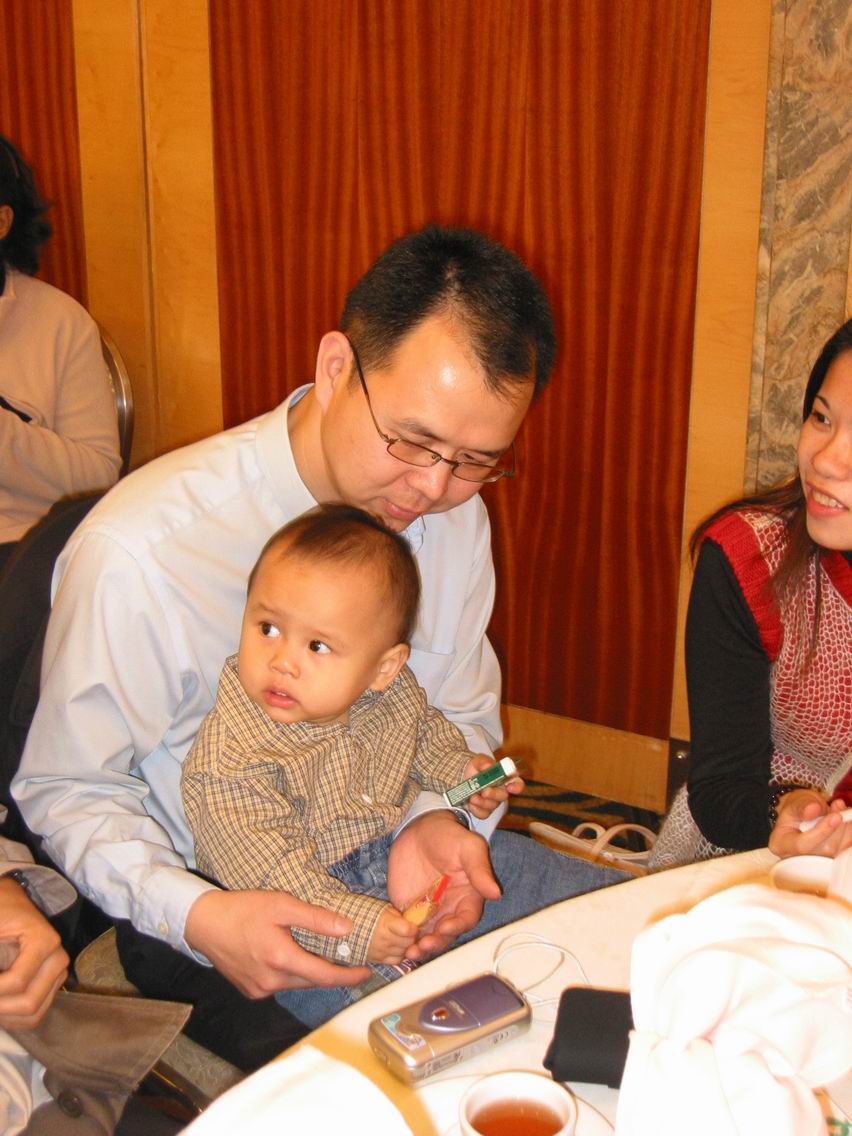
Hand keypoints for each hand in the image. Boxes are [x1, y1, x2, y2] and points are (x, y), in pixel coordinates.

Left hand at [0, 876, 68, 1028]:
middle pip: (29, 1003)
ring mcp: (58, 973)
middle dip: (0, 1008)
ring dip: (5, 1017)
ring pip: (33, 1015)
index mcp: (44, 941)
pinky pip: (35, 1014)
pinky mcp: (53, 983)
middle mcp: (58, 959)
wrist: (11, 901)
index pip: (17, 981)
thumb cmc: (0, 909)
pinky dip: (13, 1019)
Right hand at [185, 889, 370, 998]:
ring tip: (325, 958)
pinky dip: (293, 975)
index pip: (325, 976)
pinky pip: (280, 985)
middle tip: (352, 961)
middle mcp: (271, 982)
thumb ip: (315, 918)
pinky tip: (293, 958)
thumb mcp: (281, 904)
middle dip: (333, 974)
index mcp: (280, 960)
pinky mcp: (251, 991)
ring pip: (297, 984)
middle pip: (312, 982)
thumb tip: (347, 928)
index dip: (349, 976)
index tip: (367, 972)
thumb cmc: (243, 909)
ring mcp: (259, 990)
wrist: (203, 923)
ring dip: (312, 973)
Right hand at [367, 905, 416, 964]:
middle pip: (408, 942)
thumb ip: (397, 915)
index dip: (413, 928)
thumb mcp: (382, 909)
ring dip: (406, 946)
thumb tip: (410, 921)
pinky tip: (396, 948)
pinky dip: (399, 955)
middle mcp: (384, 939)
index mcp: (386, 923)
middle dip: (412, 937)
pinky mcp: (378, 959)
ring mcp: (381, 951)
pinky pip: (396, 960)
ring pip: (404, 952)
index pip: (408, 930)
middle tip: (409, 933)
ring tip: (401, 939)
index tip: (412, 925)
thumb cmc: (365, 915)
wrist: (347, 927)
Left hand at [387, 811, 501, 961]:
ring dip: (420, 946)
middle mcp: (450, 908)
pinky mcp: (408, 910)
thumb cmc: (448, 835)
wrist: (418, 829)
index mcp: (468, 896)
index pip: (466, 918)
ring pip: (427, 936)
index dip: (457, 927)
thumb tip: (496, 893)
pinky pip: (407, 929)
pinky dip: (403, 938)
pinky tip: (396, 942)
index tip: (446, 928)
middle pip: (446, 934)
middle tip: (423, 945)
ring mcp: (429, 911)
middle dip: (436, 943)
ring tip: (410, 950)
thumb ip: (479, 869)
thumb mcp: (468, 847)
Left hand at [462, 755, 524, 819]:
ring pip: (492, 806)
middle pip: (503, 796)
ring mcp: (493, 802)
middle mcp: (501, 791)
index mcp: (505, 778)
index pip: (517, 783)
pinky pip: (483, 814)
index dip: (517, 787)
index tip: (510, 787)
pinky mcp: (484, 810)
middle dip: (494, 795)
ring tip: (472, 797)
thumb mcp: (479, 761)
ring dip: (482, 802)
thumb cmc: (477, 768)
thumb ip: (484, 762)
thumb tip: (488, 765)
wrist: (463, 776)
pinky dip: (476, 809)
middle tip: (484, 792)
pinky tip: (470, 803)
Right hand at [768, 790, 851, 858]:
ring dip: (845, 829)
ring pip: (837, 852)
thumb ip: (802, 805)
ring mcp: (815, 862)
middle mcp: (796, 858)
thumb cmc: (796, 809)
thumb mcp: (795, 802)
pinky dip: (848, 833)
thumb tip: (813, 809)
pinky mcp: (830, 861)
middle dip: (837, 828)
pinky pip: (844, 851)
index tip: (835, 816)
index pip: (802, 846)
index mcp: (781, 845)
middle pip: (824, 850)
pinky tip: (845, 820)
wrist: (802, 815)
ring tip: (840, 809)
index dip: (821, 832)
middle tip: (839, 806)